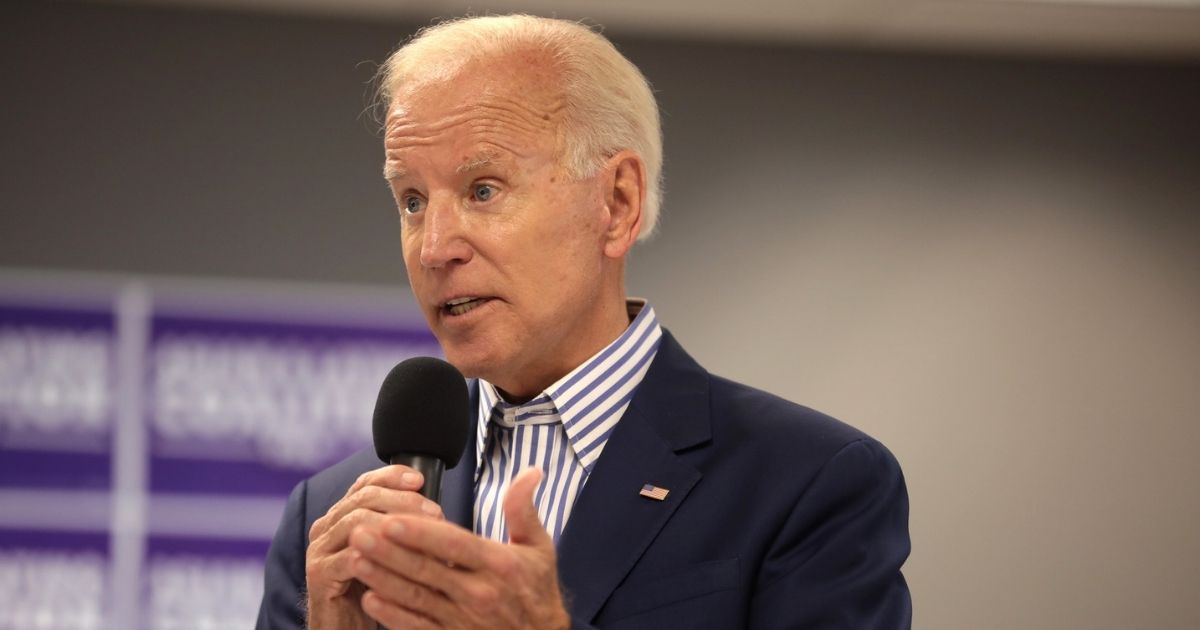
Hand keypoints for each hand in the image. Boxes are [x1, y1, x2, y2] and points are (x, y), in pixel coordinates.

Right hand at [305, 465, 444, 628]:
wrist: (344, 628)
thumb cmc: (371, 588)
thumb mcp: (388, 553)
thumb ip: (400, 529)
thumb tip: (436, 510)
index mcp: (341, 515)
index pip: (365, 483)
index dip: (392, 476)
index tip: (421, 479)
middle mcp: (326, 527)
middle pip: (363, 498)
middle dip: (403, 500)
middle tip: (434, 511)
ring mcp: (319, 549)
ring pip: (357, 523)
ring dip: (395, 525)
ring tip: (425, 533)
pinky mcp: (319, 574)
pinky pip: (352, 558)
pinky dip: (382, 557)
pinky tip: (407, 560)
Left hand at [349, 468, 570, 629]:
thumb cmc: (538, 591)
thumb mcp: (539, 548)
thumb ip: (524, 509)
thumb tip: (530, 470)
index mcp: (498, 564)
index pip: (454, 545)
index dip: (421, 533)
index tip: (391, 519)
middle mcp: (478, 592)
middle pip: (426, 569)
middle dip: (389, 551)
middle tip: (358, 533)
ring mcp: (463, 618)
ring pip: (416, 597)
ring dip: (382, 578)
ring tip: (354, 560)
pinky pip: (417, 626)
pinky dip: (392, 615)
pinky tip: (370, 598)